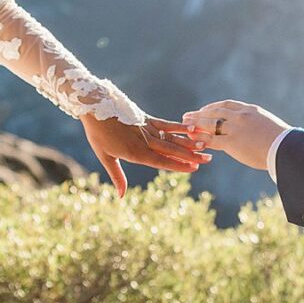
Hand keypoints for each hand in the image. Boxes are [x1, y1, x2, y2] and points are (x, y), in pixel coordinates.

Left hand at [81, 114, 209, 197]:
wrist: (95, 106)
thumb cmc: (98, 134)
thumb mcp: (105, 156)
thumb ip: (117, 176)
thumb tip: (121, 196)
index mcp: (135, 152)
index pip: (161, 161)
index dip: (179, 165)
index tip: (194, 168)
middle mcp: (145, 140)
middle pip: (172, 150)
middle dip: (191, 155)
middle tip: (209, 159)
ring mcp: (147, 128)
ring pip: (172, 137)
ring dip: (189, 142)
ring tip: (205, 146)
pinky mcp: (146, 119)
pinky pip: (165, 124)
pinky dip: (179, 126)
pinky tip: (191, 128)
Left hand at [182, 100, 289, 171]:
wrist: (286, 148)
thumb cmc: (283, 141)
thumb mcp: (269, 125)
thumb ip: (258, 124)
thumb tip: (256, 130)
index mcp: (250, 110)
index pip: (227, 105)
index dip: (213, 107)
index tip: (204, 109)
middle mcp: (240, 116)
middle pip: (215, 112)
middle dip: (200, 114)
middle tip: (187, 115)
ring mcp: (235, 128)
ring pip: (210, 123)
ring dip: (195, 124)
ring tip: (185, 125)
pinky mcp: (232, 142)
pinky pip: (211, 140)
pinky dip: (201, 140)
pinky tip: (193, 141)